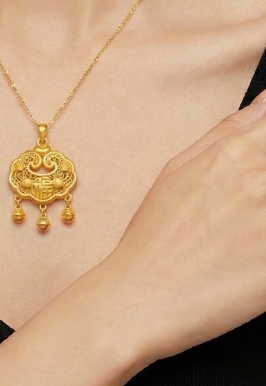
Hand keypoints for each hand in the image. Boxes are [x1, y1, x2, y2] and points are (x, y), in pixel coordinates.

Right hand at [103, 89, 265, 373]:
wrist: (146, 294)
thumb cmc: (155, 235)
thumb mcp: (177, 171)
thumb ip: (226, 132)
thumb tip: (261, 105)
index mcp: (237, 152)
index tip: (259, 165)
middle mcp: (262, 178)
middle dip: (265, 182)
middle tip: (246, 205)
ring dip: (265, 209)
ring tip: (244, 225)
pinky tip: (251, 250)